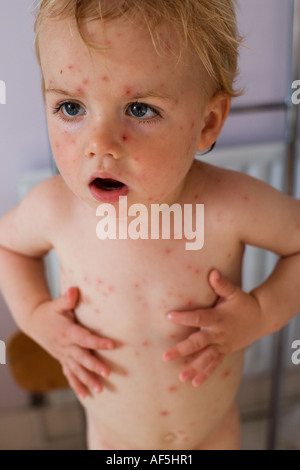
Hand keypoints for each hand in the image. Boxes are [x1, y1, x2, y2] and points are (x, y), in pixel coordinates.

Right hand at [29, 287, 113, 397]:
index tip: (112, 345)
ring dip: (87, 380)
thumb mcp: (57, 304)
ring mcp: (64, 355)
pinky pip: (69, 375)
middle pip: (82, 358)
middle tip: (108, 373)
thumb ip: (67, 299)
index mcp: (68, 332)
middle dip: (95, 366)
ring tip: (99, 390)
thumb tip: (74, 289)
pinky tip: (85, 396)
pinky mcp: (62, 360)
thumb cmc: (52, 311)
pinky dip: (76, 385)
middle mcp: (66, 346)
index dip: (98, 342)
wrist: (36, 322)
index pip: (85, 338)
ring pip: (76, 370)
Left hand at [163, 269, 264, 385]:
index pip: (199, 318)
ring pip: (206, 358)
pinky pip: (214, 365)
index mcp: (218, 318)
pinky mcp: (224, 351)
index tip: (169, 316)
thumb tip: (212, 272)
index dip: (184, 317)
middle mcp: (218, 334)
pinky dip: (205, 374)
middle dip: (182, 350)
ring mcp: (222, 345)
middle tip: (165, 356)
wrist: (261, 318)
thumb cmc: (243, 302)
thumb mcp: (234, 292)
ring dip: (193, 368)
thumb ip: (222, 284)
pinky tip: (194, 383)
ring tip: (180, 377)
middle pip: (198, 343)